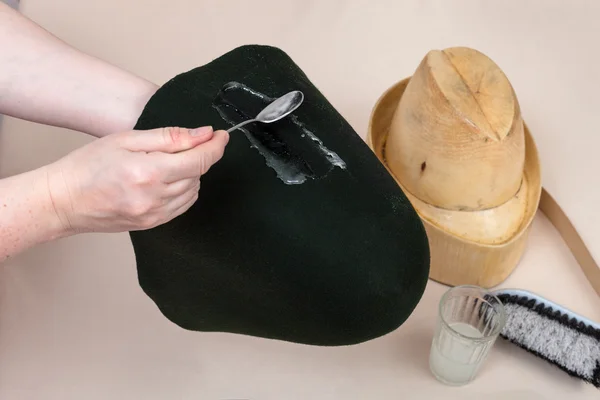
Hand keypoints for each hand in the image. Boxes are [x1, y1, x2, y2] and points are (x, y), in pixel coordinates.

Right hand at [46, 126, 228, 233]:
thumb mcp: (126, 140)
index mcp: (149, 173)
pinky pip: (182, 205)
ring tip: (168, 162)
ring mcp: (155, 215)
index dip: (215, 147)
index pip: (199, 160)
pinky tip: (168, 179)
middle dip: (198, 157)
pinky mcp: (152, 224)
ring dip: (191, 174)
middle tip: (184, 144)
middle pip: (198, 175)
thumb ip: (169, 137)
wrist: (64, 201)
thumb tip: (203, 134)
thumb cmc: (87, 166)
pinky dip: (184, 190)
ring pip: (193, 191)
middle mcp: (155, 198)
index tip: (222, 136)